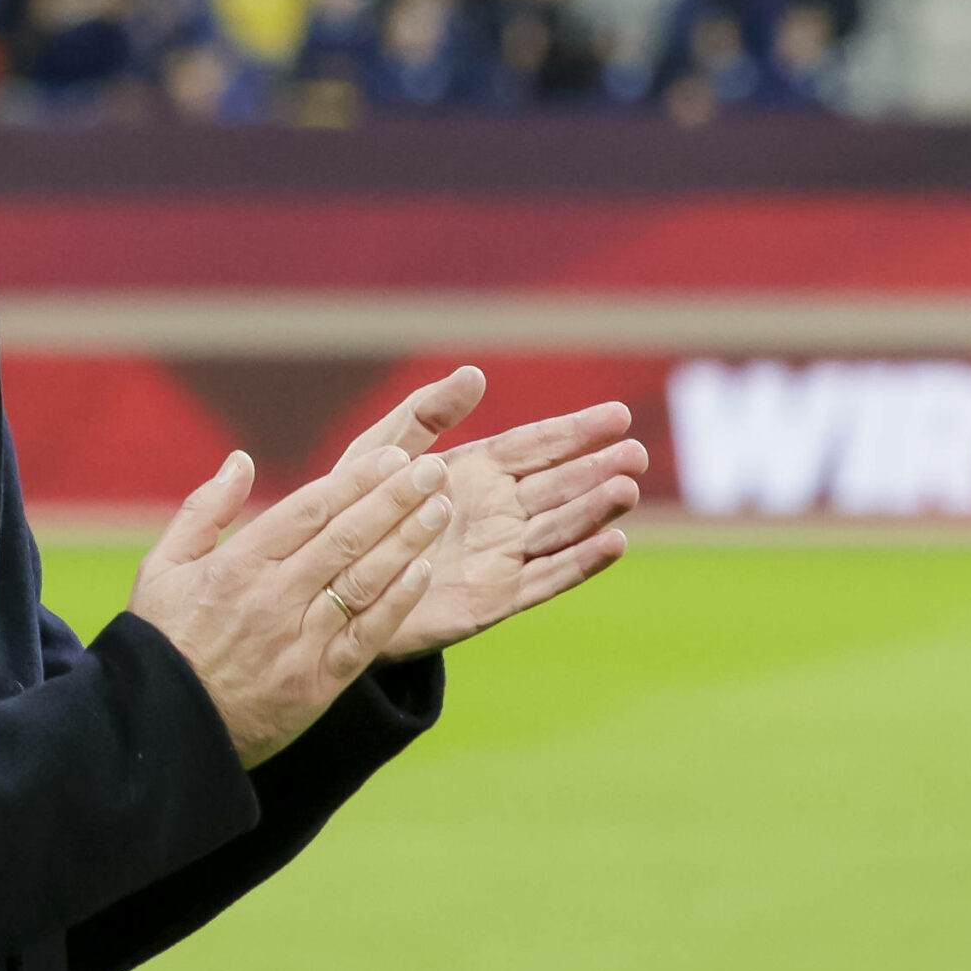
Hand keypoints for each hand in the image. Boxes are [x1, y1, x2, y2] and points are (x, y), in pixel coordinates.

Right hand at [130, 444, 455, 767]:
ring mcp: (299, 642)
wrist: (166, 730)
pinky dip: (397, 602)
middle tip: (433, 470)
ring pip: (363, 581)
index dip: (356, 480)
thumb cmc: (163, 641)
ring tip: (440, 509)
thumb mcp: (163, 567)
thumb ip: (204, 509)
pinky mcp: (318, 683)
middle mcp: (273, 598)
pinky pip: (367, 636)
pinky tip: (423, 572)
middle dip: (395, 499)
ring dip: (406, 542)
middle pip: (346, 537)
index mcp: (237, 566)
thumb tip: (242, 461)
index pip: (309, 509)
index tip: (392, 457)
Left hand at [333, 367, 643, 658]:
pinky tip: (614, 543)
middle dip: (597, 469)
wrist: (333, 587)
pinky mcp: (495, 597)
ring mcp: (500, 555)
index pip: (537, 446)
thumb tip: (474, 373)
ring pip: (561, 529)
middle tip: (636, 453)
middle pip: (559, 486)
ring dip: (595, 511)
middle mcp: (498, 512)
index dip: (576, 431)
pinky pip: (546, 578)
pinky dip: (581, 562)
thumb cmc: (353, 514)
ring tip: (626, 489)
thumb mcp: (381, 454)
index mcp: (476, 473)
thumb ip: (425, 414)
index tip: (618, 415)